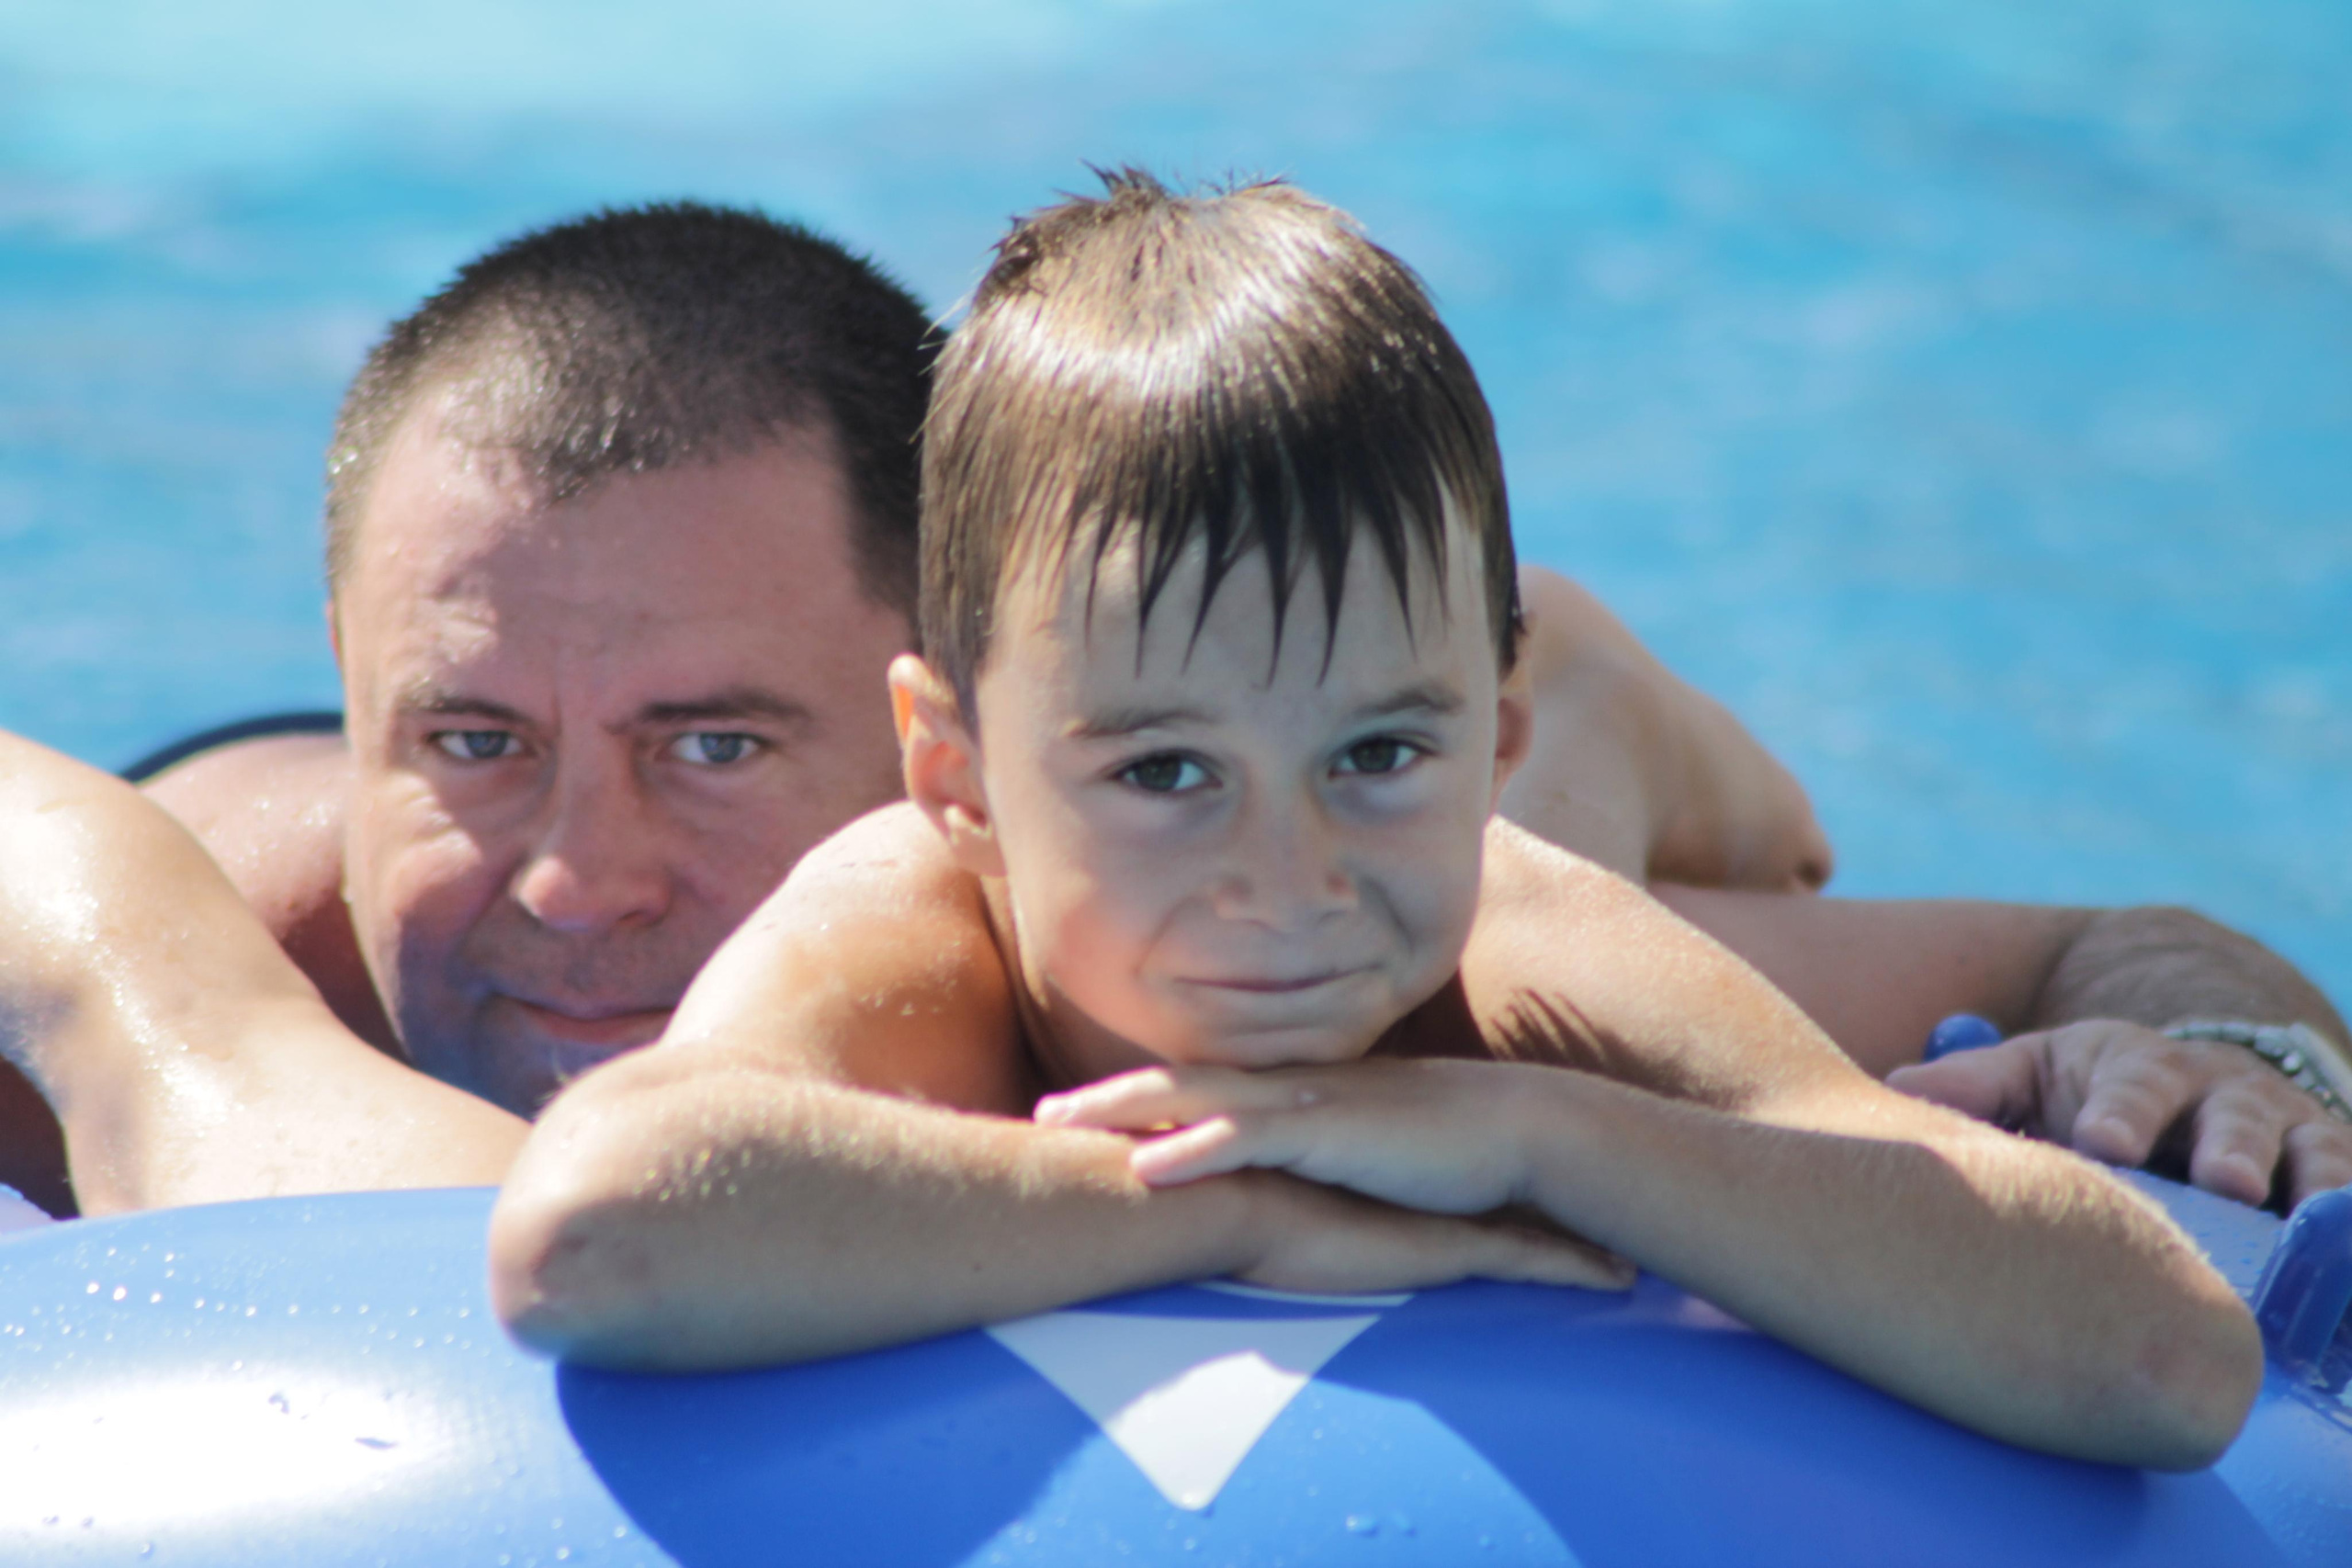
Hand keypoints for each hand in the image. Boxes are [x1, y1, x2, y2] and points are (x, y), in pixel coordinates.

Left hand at [1039, 1058, 1544, 1206]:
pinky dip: (1193, 1147)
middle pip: (1181, 1081)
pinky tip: (1145, 1165)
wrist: (1517, 1130)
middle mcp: (1293, 1088)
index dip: (1142, 1095)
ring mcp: (1308, 1105)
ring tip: (1062, 1128)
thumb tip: (1298, 1181)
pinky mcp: (1331, 1134)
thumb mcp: (1371, 1150)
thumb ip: (1328, 1155)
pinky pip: (1248, 1139)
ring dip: (1126, 1110)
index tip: (1083, 1107)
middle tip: (1042, 1115)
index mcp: (1300, 1094)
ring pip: (1198, 1098)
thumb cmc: (1451, 1148)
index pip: (1206, 1086)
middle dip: (1108, 1096)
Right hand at [1228, 1166, 1633, 1296]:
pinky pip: (1534, 1261)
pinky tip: (1620, 1281)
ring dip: (1587, 1237)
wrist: (1233, 1203)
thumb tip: (1258, 1201)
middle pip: (1515, 1180)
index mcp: (1389, 1160)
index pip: (1462, 1163)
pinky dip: (1580, 1269)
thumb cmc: (1234, 1202)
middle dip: (1565, 1194)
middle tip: (1616, 1203)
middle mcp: (1426, 1177)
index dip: (1507, 1172)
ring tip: (1632, 1260)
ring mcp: (1443, 1210)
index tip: (1544, 1180)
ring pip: (1538, 1220)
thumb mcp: (1267, 1188)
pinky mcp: (1450, 1248)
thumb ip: (1281, 1191)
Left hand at [1887, 1019, 2351, 1208]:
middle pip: (2228, 1115)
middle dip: (2224, 1146)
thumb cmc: (2091, 1091)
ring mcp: (2285, 1131)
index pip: (2129, 1083)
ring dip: (2307, 1181)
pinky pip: (2351, 1193)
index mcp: (2136, 1064)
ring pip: (2308, 1150)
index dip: (2119, 1112)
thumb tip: (1896, 1089)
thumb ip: (1974, 1085)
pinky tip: (2347, 1260)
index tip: (2102, 1143)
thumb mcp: (2032, 1073)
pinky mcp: (2330, 1169)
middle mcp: (2221, 1092)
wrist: (2189, 1079)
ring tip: (2301, 1214)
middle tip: (2217, 1181)